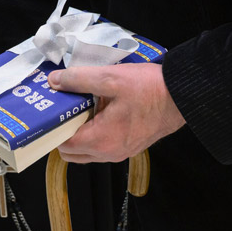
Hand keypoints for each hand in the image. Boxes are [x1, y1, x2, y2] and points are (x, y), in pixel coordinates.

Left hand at [49, 64, 185, 163]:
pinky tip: (97, 108)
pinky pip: (102, 145)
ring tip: (79, 105)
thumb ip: (78, 79)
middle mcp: (109, 153)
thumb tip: (54, 81)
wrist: (181, 97)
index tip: (50, 110)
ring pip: (87, 150)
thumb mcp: (109, 77)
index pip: (63, 145)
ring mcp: (120, 151)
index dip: (53, 128)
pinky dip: (94, 131)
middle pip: (72, 152)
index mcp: (101, 140)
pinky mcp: (129, 145)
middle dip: (63, 132)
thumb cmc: (149, 89)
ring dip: (79, 131)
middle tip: (63, 107)